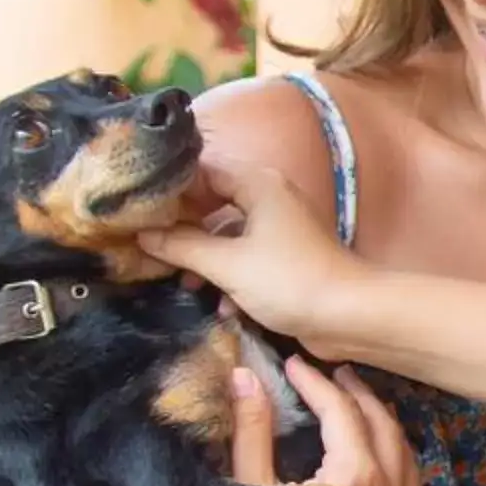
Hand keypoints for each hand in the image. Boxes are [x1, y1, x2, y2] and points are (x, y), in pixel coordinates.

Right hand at [139, 155, 364, 344]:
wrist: (350, 316)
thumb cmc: (289, 281)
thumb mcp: (227, 264)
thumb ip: (182, 246)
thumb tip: (143, 234)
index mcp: (258, 183)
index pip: (201, 169)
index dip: (169, 186)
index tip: (136, 206)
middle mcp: (270, 196)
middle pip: (212, 199)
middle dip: (182, 223)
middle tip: (145, 241)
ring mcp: (280, 226)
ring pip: (227, 230)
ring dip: (202, 254)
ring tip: (177, 278)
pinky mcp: (285, 256)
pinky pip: (245, 254)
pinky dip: (228, 272)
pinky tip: (216, 300)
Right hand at [177, 360, 421, 485]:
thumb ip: (253, 429)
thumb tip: (246, 376)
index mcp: (357, 482)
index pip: (344, 414)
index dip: (317, 384)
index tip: (294, 365)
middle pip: (385, 429)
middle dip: (359, 396)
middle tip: (333, 374)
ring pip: (407, 459)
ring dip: (382, 426)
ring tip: (357, 405)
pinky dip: (396, 461)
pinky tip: (376, 457)